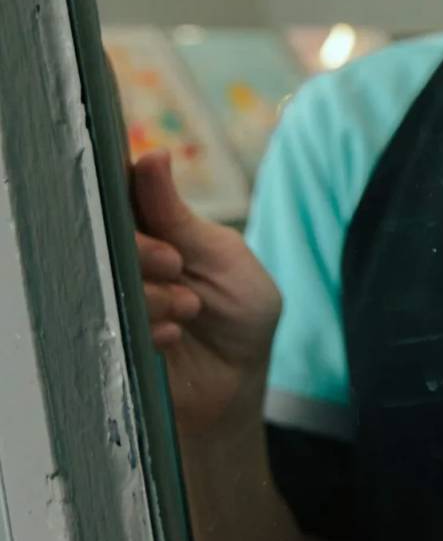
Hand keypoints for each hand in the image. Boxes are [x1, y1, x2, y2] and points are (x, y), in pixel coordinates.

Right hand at [131, 151, 280, 441]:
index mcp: (151, 230)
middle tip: (175, 264)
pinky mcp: (107, 337)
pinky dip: (147, 326)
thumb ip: (180, 216)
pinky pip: (109, 321)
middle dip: (144, 249)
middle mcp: (124, 260)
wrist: (236, 383)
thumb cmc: (238, 313)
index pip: (119, 197)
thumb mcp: (225, 258)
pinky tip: (173, 336)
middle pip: (106, 236)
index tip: (161, 219)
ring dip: (153, 294)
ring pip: (106, 279)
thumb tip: (152, 156)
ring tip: (189, 309)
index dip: (130, 201)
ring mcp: (113, 298)